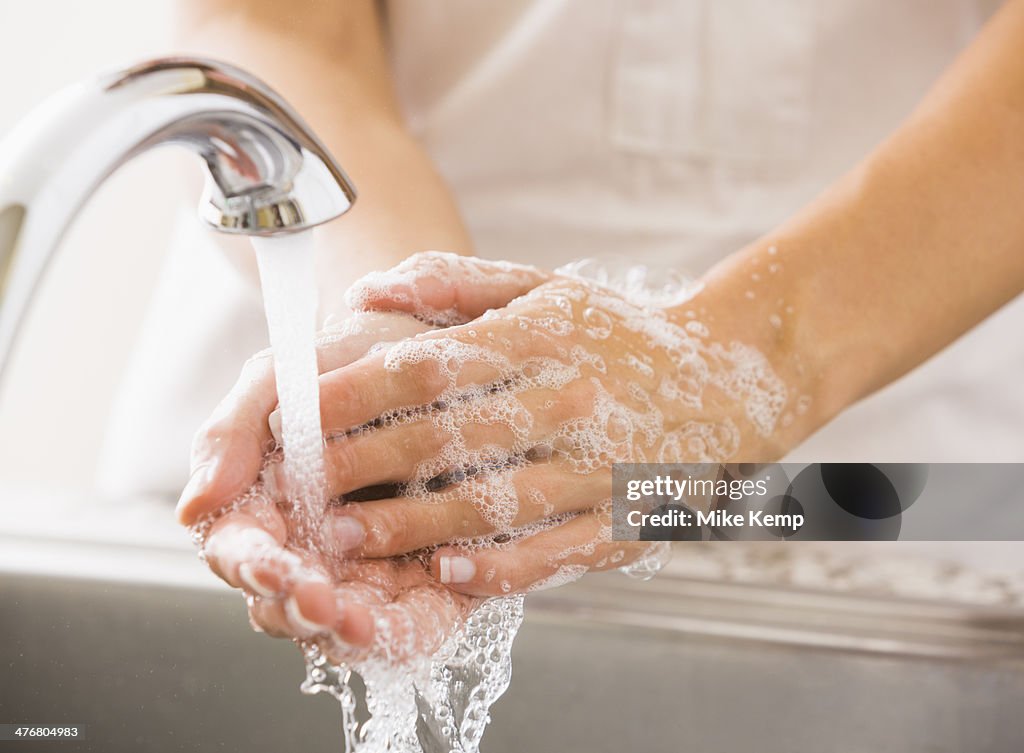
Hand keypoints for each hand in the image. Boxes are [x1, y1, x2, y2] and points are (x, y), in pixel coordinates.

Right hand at [180, 310, 481, 659]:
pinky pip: (407, 623)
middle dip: (300, 609)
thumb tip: (194, 508)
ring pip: (340, 623)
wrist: (421, 349)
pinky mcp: (420, 578)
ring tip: (359, 625)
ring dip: (345, 631)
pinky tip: (402, 628)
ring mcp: (360, 567)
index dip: (254, 567)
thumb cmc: (341, 366)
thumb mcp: (281, 380)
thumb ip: (232, 433)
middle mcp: (305, 547)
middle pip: (286, 603)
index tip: (274, 568)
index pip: (241, 553)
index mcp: (260, 508)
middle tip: (321, 606)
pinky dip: (403, 633)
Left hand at [198, 253, 789, 602]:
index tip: (296, 412)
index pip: (430, 363)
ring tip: (347, 540)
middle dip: (365, 465)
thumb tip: (367, 290)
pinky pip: (554, 550)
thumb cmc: (621, 334)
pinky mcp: (626, 517)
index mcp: (544, 336)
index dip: (354, 391)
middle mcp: (570, 398)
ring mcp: (601, 463)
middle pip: (449, 437)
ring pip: (493, 502)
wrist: (733, 377)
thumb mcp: (546, 288)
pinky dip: (499, 566)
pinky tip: (447, 572)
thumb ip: (456, 284)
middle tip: (300, 488)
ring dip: (413, 526)